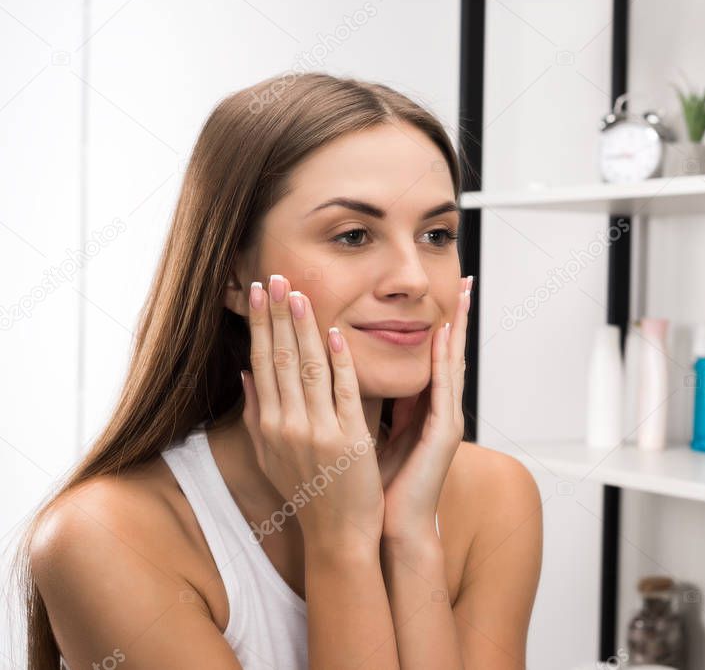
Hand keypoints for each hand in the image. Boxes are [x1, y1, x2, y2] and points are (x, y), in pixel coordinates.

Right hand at [239, 273, 384, 546]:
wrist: (337, 534)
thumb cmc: (307, 493)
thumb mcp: (271, 456)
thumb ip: (258, 414)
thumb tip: (248, 373)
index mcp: (269, 425)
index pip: (263, 363)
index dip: (261, 325)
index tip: (258, 293)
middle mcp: (288, 425)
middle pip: (281, 359)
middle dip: (277, 315)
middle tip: (274, 277)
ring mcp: (318, 432)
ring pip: (309, 369)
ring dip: (304, 328)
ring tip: (300, 293)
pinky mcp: (349, 440)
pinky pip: (343, 393)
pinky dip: (339, 362)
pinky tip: (336, 334)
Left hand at [379, 275, 471, 541]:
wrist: (388, 528)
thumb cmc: (376, 486)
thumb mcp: (366, 432)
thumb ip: (362, 402)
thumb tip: (338, 369)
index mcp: (421, 410)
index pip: (430, 357)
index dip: (435, 325)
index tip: (439, 293)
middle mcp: (439, 410)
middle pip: (449, 353)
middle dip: (457, 316)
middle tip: (465, 281)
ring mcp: (446, 421)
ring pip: (453, 364)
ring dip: (457, 327)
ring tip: (463, 295)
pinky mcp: (444, 434)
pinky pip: (443, 389)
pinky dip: (444, 360)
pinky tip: (444, 336)